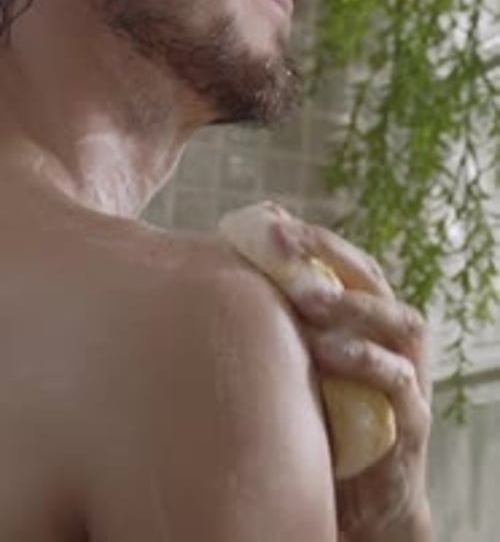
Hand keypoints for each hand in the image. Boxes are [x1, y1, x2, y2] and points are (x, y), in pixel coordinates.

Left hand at [278, 219, 432, 541]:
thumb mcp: (296, 361)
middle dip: (328, 253)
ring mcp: (408, 376)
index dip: (310, 237)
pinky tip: (328, 351)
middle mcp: (391, 336)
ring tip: (310, 295)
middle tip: (281, 239)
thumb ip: (279, 316)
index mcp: (364, 315)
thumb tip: (230, 259)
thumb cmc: (319, 417)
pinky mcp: (411, 422)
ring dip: (354, 304)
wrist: (354, 500)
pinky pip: (399, 382)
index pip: (345, 259)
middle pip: (371, 277)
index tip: (265, 220)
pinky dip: (367, 361)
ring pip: (398, 322)